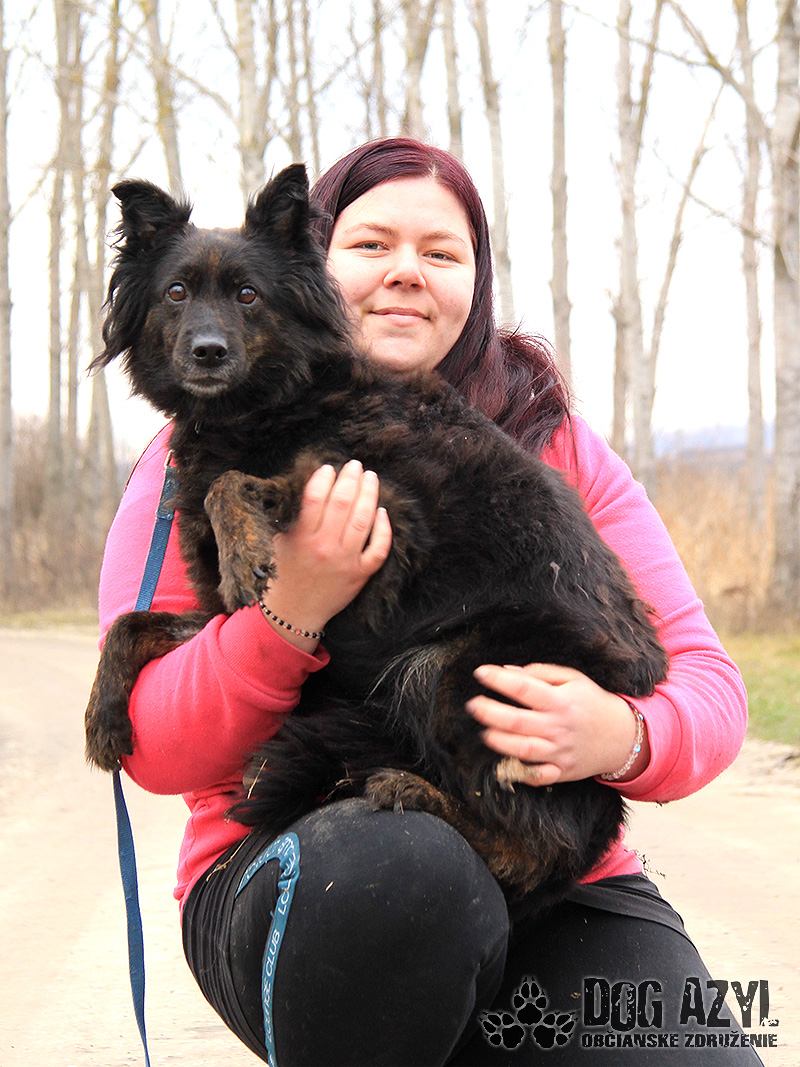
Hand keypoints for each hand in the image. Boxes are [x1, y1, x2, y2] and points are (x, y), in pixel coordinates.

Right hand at [260, 460, 391, 647]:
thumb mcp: (282, 542)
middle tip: (355, 465)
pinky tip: (383, 512)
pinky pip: (379, 549)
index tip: (329, 467)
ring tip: (370, 478)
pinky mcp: (361, 574)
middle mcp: (325, 548)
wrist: (295, 611)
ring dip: (369, 495)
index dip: (324, 478)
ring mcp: (345, 562)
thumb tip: (313, 485)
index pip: (315, 499)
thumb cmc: (286, 571)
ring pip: (363, 521)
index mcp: (302, 539)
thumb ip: (295, 517)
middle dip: (350, 479)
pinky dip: (384, 529)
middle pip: (342, 505)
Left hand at [466, 663, 649, 785]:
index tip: (480, 673)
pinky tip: (505, 760)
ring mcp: (559, 752)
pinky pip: (537, 775)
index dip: (498, 680)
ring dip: (499, 741)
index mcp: (560, 700)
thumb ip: (541, 673)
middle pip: (517, 721)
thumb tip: (508, 671)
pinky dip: (520, 772)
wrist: (623, 736)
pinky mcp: (561, 771)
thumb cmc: (592, 703)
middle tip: (472, 705)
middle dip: (489, 712)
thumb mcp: (573, 679)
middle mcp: (558, 727)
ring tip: (484, 732)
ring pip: (522, 750)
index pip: (524, 688)